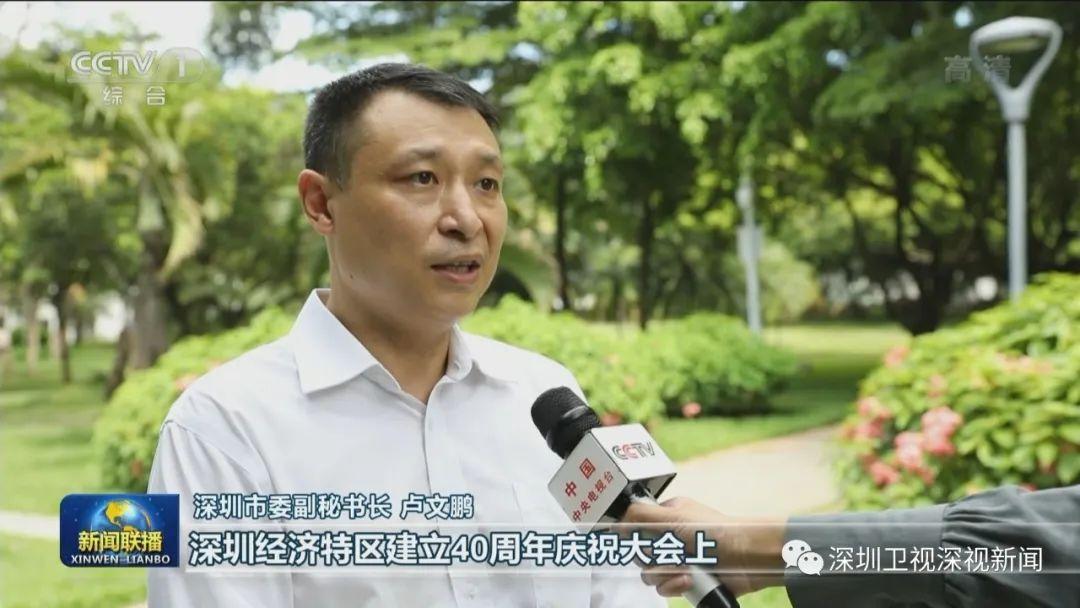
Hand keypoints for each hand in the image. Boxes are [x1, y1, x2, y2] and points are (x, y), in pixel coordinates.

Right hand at [623, 496, 786, 597]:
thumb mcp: (673, 516)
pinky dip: (674, 586)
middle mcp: (671, 537)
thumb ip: (640, 515)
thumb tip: (615, 524)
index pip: (636, 526)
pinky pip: (665, 588)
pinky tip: (688, 581)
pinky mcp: (687, 581)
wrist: (747, 558)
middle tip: (668, 555)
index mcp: (667, 516)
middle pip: (640, 553)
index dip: (634, 537)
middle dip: (652, 559)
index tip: (638, 541)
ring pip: (650, 574)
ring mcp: (679, 560)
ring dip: (664, 574)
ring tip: (684, 571)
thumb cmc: (714, 531)